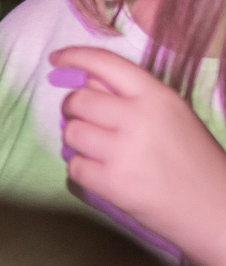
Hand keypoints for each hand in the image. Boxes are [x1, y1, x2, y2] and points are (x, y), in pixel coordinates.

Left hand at [53, 45, 225, 265]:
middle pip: (78, 100)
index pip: (106, 63)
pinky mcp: (111, 181)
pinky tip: (107, 175)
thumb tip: (88, 78)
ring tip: (104, 153)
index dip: (75, 56)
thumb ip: (133, 95)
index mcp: (157, 96)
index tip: (56, 59)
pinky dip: (83, 171)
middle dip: (74, 110)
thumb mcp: (173, 115)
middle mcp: (138, 117)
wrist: (215, 209)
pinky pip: (73, 167)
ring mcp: (123, 150)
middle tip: (87, 122)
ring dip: (79, 143)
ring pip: (71, 133)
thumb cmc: (194, 160)